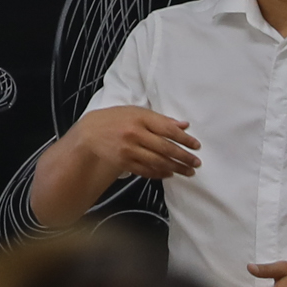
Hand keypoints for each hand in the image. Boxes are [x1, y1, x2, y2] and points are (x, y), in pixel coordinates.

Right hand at [72, 105, 200, 182]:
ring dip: (175, 168)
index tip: (196, 146)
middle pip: (165, 148)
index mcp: (140, 118)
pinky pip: (145, 170)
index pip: (168, 129)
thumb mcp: (136, 112)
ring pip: (157, 162)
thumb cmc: (115, 119)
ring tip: (188, 172)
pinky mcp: (124, 162)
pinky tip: (169, 174)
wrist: (89, 133)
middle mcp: (135, 134)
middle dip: (184, 157)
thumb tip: (184, 125)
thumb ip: (160, 119)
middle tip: (196, 163)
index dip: (185, 139)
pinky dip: (159, 173)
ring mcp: (129, 150)